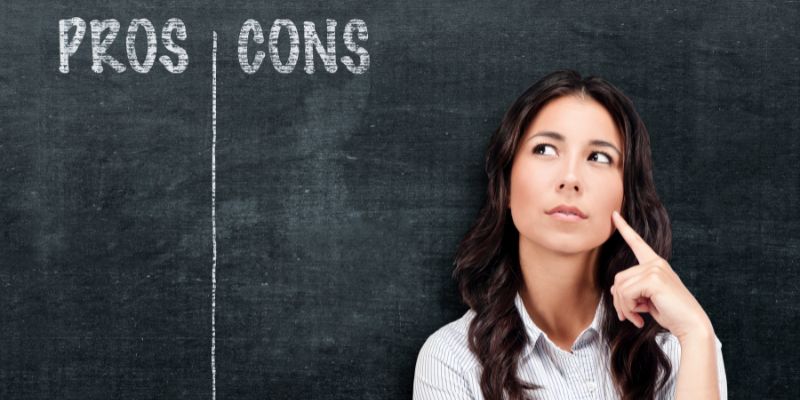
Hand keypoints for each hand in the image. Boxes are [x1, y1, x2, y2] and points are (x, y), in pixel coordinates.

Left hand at [609, 210, 713, 340]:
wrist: (690, 324)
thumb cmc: (671, 313)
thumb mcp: (647, 299)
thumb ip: (632, 290)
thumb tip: (613, 290)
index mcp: (656, 264)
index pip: (637, 243)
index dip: (625, 229)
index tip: (614, 215)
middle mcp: (655, 263)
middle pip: (619, 278)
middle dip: (619, 302)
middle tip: (628, 317)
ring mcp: (655, 269)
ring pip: (620, 287)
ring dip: (624, 308)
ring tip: (636, 318)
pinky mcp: (653, 279)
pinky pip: (625, 294)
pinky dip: (628, 309)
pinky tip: (640, 318)